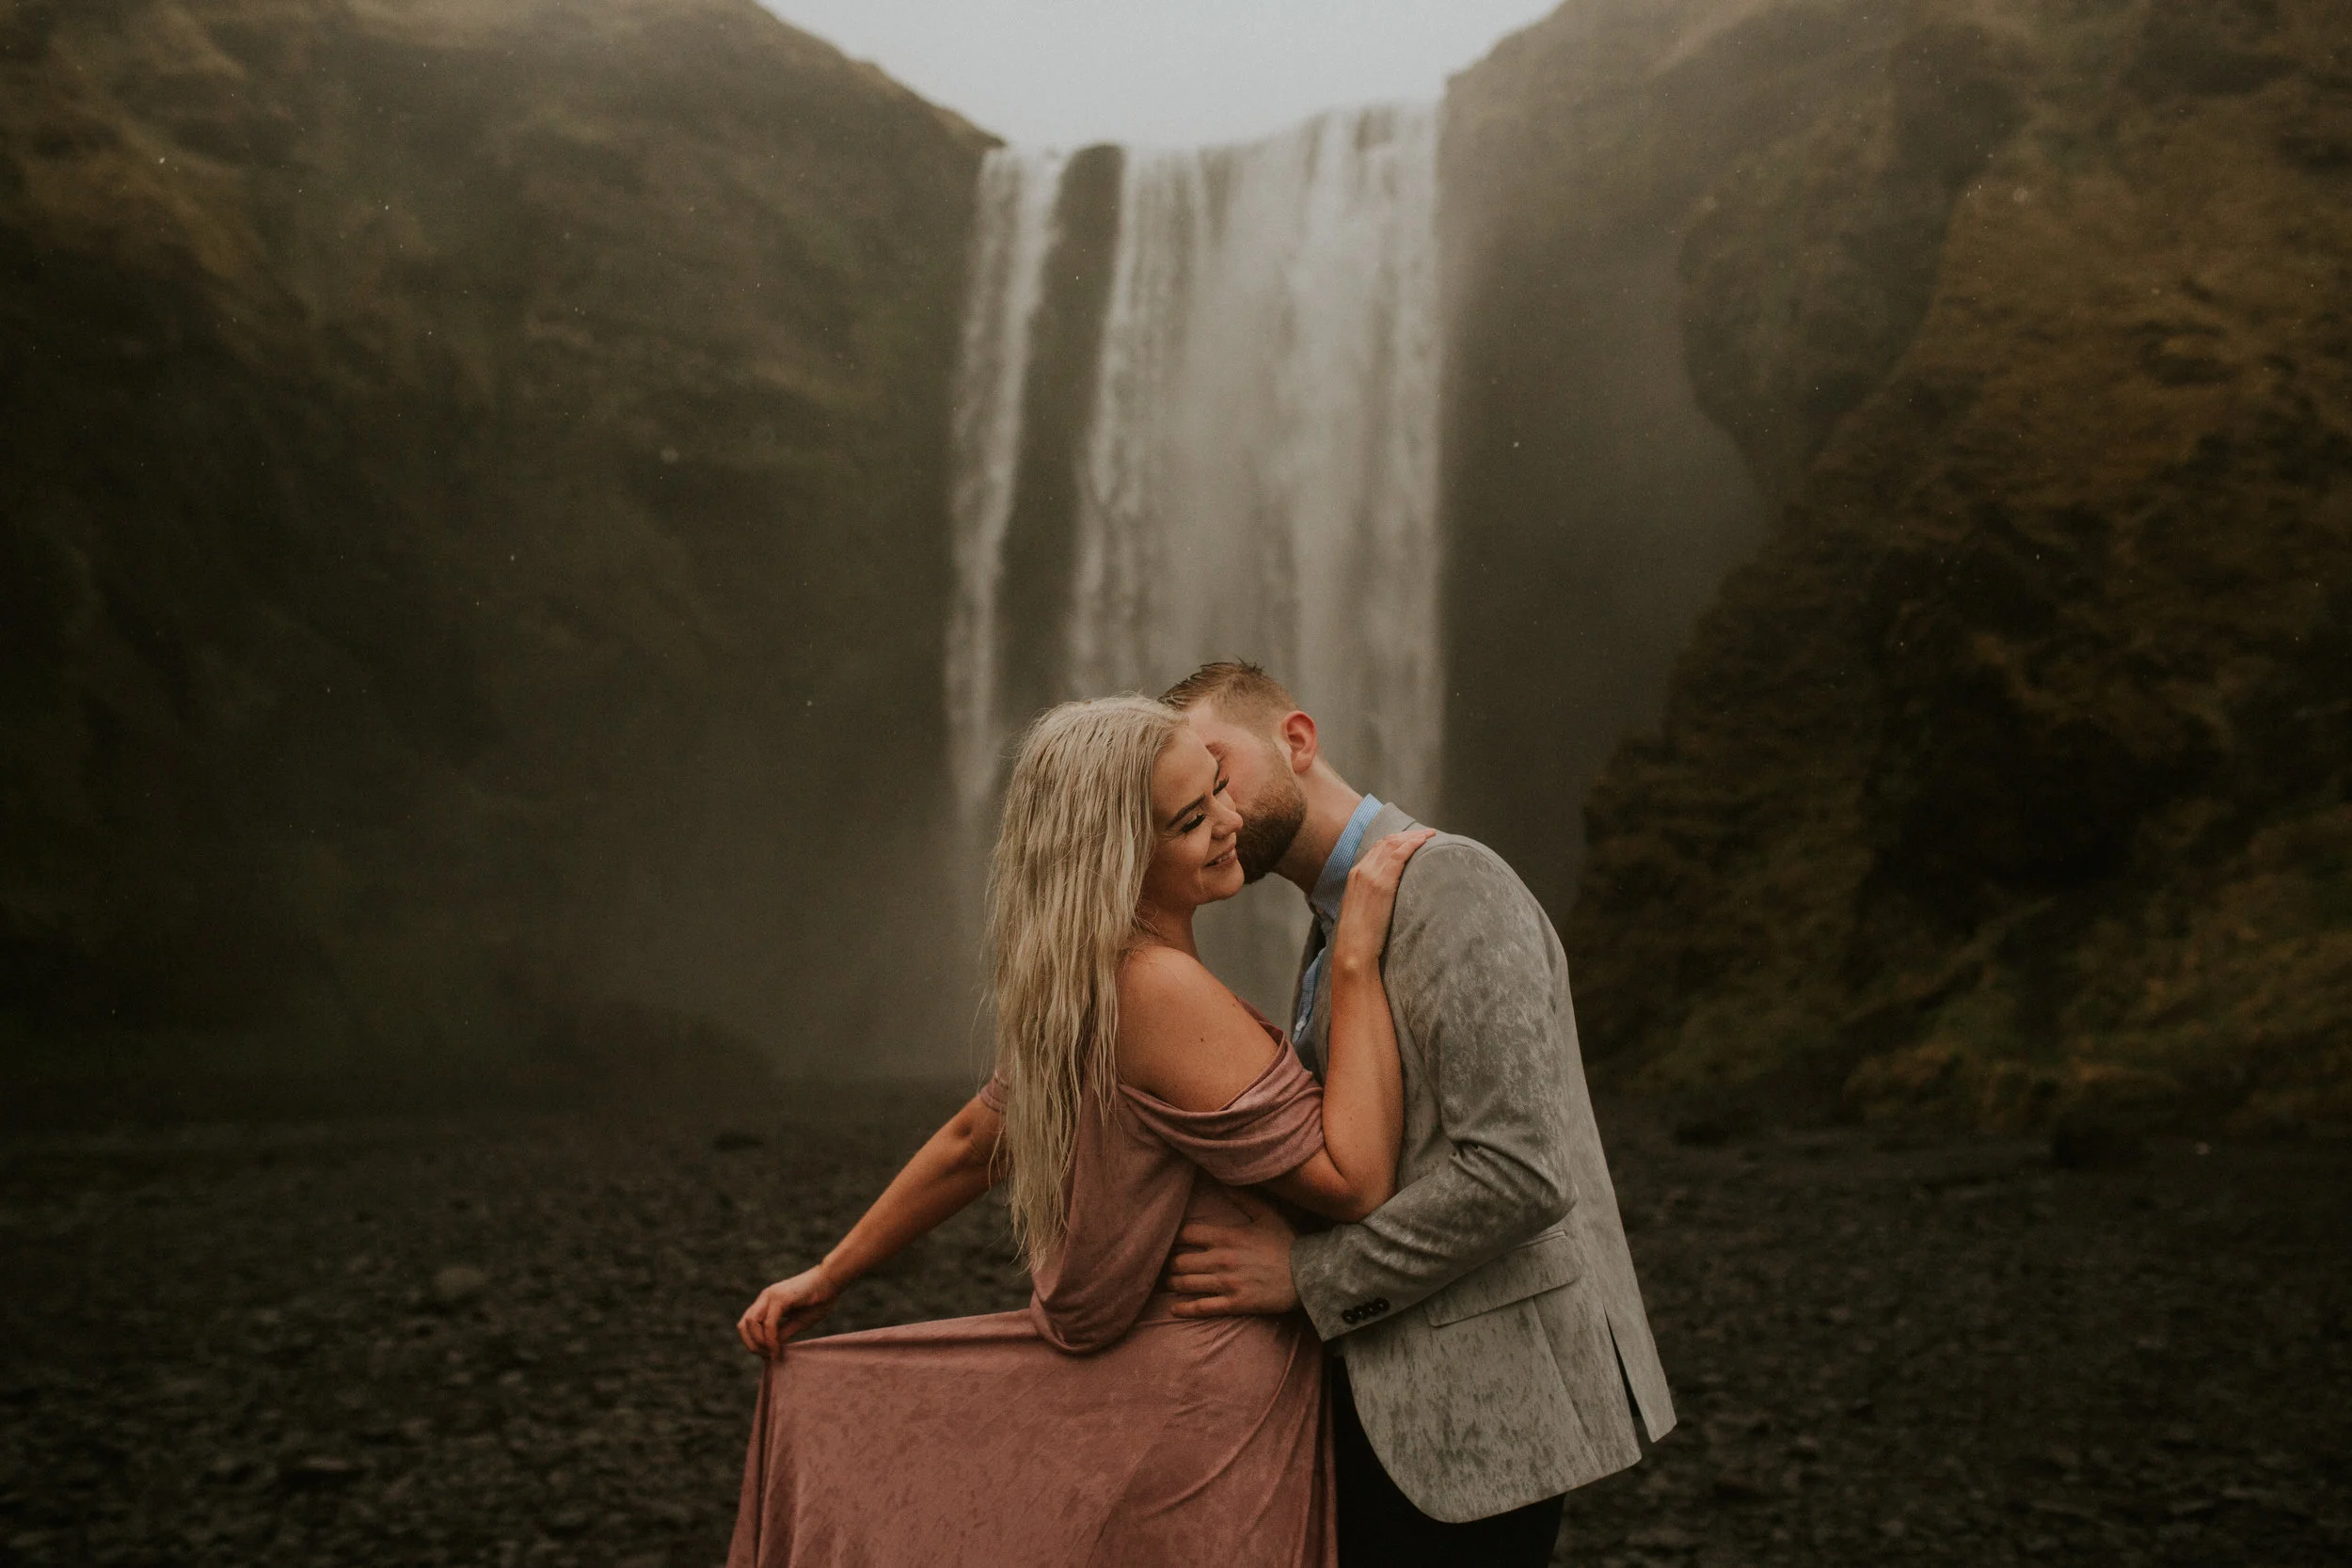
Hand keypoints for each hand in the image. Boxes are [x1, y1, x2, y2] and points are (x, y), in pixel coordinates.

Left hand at [736, 1265, 841, 1355]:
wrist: (832, 1280)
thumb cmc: (819, 1299)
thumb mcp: (799, 1322)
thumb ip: (783, 1333)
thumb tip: (771, 1349)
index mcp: (767, 1302)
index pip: (747, 1325)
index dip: (753, 1342)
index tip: (768, 1355)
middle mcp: (765, 1298)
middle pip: (743, 1325)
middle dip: (751, 1344)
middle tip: (767, 1357)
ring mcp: (771, 1296)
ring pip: (751, 1323)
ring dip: (759, 1342)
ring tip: (773, 1353)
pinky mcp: (780, 1298)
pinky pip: (768, 1323)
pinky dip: (770, 1339)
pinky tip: (777, 1348)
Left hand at [1163, 1189, 1300, 1316]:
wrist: (1308, 1275)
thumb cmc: (1287, 1243)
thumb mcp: (1268, 1214)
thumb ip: (1243, 1198)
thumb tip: (1222, 1180)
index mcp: (1227, 1236)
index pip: (1186, 1235)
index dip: (1174, 1238)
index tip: (1171, 1241)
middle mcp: (1222, 1259)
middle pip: (1180, 1262)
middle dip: (1169, 1263)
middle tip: (1165, 1264)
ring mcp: (1227, 1283)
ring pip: (1186, 1284)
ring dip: (1172, 1284)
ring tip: (1168, 1283)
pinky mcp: (1234, 1303)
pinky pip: (1202, 1307)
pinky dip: (1184, 1309)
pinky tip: (1174, 1308)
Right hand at [1332, 827, 1435, 969]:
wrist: (1354, 947)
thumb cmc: (1359, 936)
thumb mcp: (1362, 909)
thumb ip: (1371, 896)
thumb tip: (1385, 897)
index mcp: (1355, 875)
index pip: (1376, 849)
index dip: (1394, 841)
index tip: (1410, 839)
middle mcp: (1361, 870)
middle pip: (1386, 842)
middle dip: (1406, 835)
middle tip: (1424, 833)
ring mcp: (1371, 875)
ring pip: (1393, 845)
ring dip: (1413, 837)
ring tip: (1429, 835)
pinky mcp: (1382, 882)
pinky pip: (1399, 855)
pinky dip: (1412, 844)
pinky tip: (1424, 842)